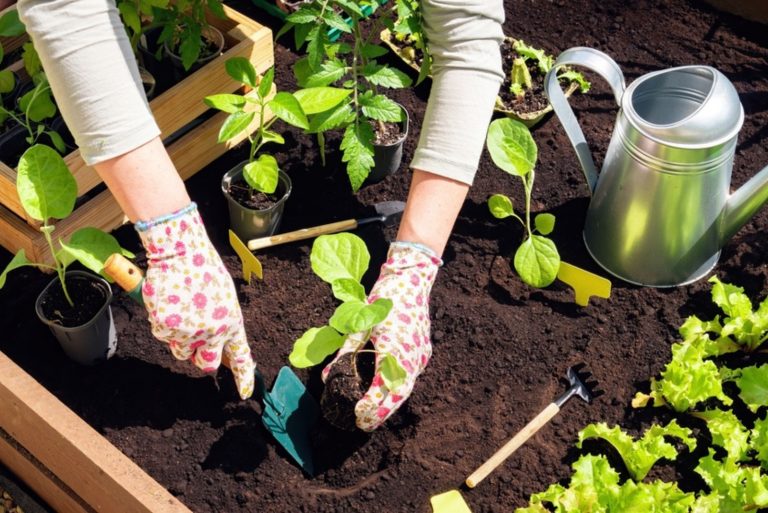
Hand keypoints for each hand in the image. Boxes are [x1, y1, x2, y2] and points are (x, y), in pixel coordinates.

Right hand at [136, 203, 255, 398]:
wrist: (180, 253)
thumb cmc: (203, 271)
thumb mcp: (224, 298)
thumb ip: (224, 323)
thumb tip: (220, 346)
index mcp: (232, 322)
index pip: (241, 357)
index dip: (243, 378)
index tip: (244, 393)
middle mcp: (213, 332)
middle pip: (207, 364)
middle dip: (202, 358)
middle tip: (197, 341)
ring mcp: (188, 332)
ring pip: (182, 352)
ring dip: (181, 340)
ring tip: (182, 312)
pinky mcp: (166, 328)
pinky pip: (164, 337)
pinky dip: (164, 325)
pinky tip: (169, 305)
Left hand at [322, 242, 441, 430]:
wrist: (412, 279)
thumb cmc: (383, 299)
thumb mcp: (359, 324)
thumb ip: (345, 352)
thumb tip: (327, 378)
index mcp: (394, 349)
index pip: (383, 386)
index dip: (372, 404)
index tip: (358, 414)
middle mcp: (411, 355)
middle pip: (398, 394)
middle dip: (381, 412)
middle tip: (363, 425)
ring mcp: (421, 354)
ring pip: (407, 387)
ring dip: (391, 403)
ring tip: (373, 415)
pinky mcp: (424, 350)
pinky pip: (412, 376)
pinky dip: (399, 388)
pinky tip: (387, 393)